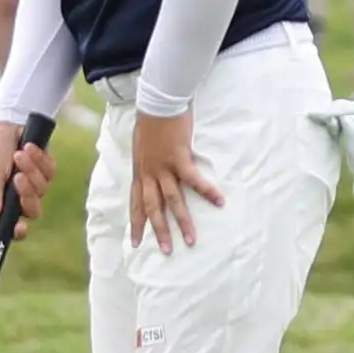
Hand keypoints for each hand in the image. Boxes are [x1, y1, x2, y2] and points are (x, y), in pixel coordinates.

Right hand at [0, 118, 58, 228]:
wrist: (10, 124)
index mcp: (5, 201)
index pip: (14, 225)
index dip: (18, 231)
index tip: (20, 228)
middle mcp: (22, 196)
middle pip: (34, 210)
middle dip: (27, 193)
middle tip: (17, 176)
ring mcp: (37, 184)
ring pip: (42, 189)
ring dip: (31, 170)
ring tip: (20, 153)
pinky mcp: (48, 169)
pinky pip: (50, 171)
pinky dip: (39, 159)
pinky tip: (29, 147)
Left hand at [126, 105, 221, 254]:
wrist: (156, 102)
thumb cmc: (151, 120)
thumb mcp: (143, 145)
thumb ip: (147, 161)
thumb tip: (153, 167)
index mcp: (140, 171)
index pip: (135, 203)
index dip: (136, 223)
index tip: (135, 242)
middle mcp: (149, 173)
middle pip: (153, 208)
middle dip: (159, 231)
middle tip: (167, 251)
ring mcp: (163, 167)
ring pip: (173, 200)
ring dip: (183, 221)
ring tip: (192, 239)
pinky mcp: (179, 157)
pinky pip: (193, 179)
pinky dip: (206, 191)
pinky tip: (219, 201)